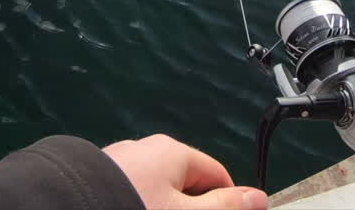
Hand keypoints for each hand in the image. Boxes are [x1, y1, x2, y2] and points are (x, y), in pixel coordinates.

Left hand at [103, 135, 267, 209]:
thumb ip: (224, 207)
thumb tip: (258, 198)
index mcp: (173, 152)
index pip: (216, 176)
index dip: (228, 203)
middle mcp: (145, 151)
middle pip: (185, 184)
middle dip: (193, 207)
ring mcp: (118, 165)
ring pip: (155, 192)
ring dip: (162, 206)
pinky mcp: (96, 181)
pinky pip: (129, 194)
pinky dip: (136, 205)